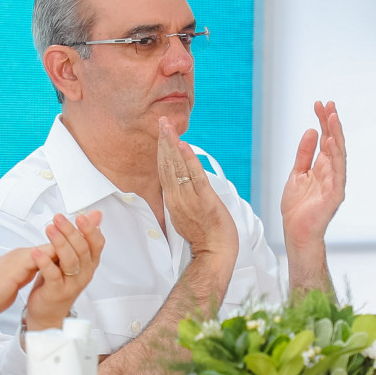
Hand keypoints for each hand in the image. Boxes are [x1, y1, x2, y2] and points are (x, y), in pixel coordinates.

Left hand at [24, 212, 105, 330]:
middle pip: (82, 249)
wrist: (48, 312)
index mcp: (89, 263)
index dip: (90, 229)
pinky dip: (45, 262)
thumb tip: (96, 215)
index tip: (80, 217)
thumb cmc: (59, 282)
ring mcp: (72, 284)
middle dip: (70, 231)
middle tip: (58, 218)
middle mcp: (84, 273)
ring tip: (49, 229)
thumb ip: (83, 236)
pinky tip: (37, 252)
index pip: (97, 243)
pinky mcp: (57, 292)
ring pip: (70, 261)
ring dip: (60, 242)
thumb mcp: (72, 256)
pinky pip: (53, 275)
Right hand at [158, 116, 236, 262]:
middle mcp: (177, 198)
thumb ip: (181, 199)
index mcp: (173, 200)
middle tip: (161, 121)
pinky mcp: (204, 200)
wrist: (215, 253)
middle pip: (167, 165)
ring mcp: (190, 199)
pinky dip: (189, 160)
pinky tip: (184, 146)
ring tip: (168, 127)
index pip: (164, 171)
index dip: (162, 151)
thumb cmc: (204, 237)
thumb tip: (181, 185)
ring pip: (177, 168)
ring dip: (172, 145)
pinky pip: (195, 176)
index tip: (161, 134)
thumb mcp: (185, 216)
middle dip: (164, 142)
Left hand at [280, 100, 345, 250]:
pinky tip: (331, 142)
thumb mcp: (297, 174)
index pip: (326, 139)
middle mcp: (331, 172)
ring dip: (336, 135)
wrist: (296, 231)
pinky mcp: (335, 194)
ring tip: (332, 117)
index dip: (323, 121)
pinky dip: (335, 156)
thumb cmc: (298, 207)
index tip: (319, 104)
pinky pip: (337, 172)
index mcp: (322, 167)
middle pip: (334, 142)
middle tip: (328, 104)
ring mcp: (335, 182)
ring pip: (338, 154)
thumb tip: (311, 131)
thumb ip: (304, 154)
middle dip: (331, 123)